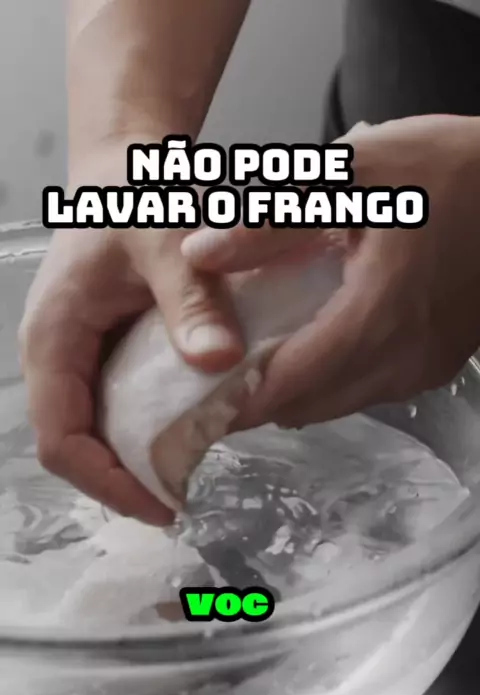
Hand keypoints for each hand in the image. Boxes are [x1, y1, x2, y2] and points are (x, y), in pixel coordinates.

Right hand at [19, 142, 243, 525]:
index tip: (159, 505)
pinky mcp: (99, 352)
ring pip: (92, 430)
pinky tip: (181, 435)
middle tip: (177, 500)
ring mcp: (76, 356)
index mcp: (54, 338)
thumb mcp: (166, 241)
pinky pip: (111, 406)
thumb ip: (191, 300)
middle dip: (121, 480)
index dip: (106, 481)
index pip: (61, 439)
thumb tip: (218, 360)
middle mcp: (56, 355)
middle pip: (74, 445)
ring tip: (182, 479)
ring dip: (132, 461)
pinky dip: (142, 430)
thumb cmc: (133, 194)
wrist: (126, 168)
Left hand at [182, 115, 479, 429]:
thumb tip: (199, 254)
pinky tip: (310, 345)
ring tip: (252, 359)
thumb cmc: (449, 171)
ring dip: (292, 391)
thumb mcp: (354, 172)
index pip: (288, 384)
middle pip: (307, 406)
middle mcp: (402, 360)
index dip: (234, 399)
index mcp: (376, 316)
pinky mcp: (435, 367)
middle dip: (255, 399)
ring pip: (336, 405)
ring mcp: (423, 370)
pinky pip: (367, 391)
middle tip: (213, 375)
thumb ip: (272, 217)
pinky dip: (329, 381)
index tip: (192, 400)